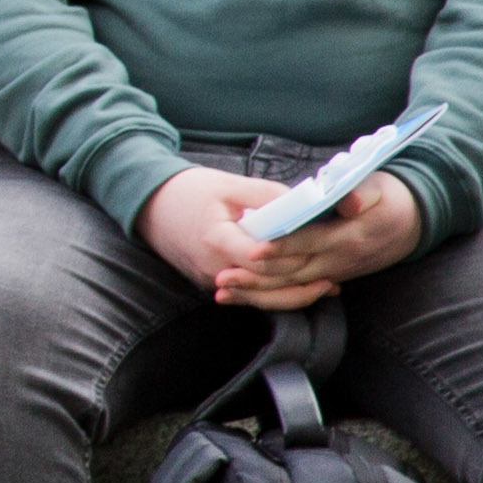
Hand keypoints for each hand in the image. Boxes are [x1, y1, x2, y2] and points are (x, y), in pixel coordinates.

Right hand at [140, 165, 427, 310]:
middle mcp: (213, 266)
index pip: (261, 260)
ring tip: (326, 287)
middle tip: (335, 274)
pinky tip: (299, 287)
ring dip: (294, 295)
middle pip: (265, 286)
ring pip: (259, 298)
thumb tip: (303, 205)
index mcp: (216, 239)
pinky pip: (248, 294)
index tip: (318, 250)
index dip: (291, 258)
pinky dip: (275, 293)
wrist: (147, 205)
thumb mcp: (227, 184)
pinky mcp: (212, 282)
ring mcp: (211, 278)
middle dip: (301, 281)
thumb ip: (266, 195)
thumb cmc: (187, 190)